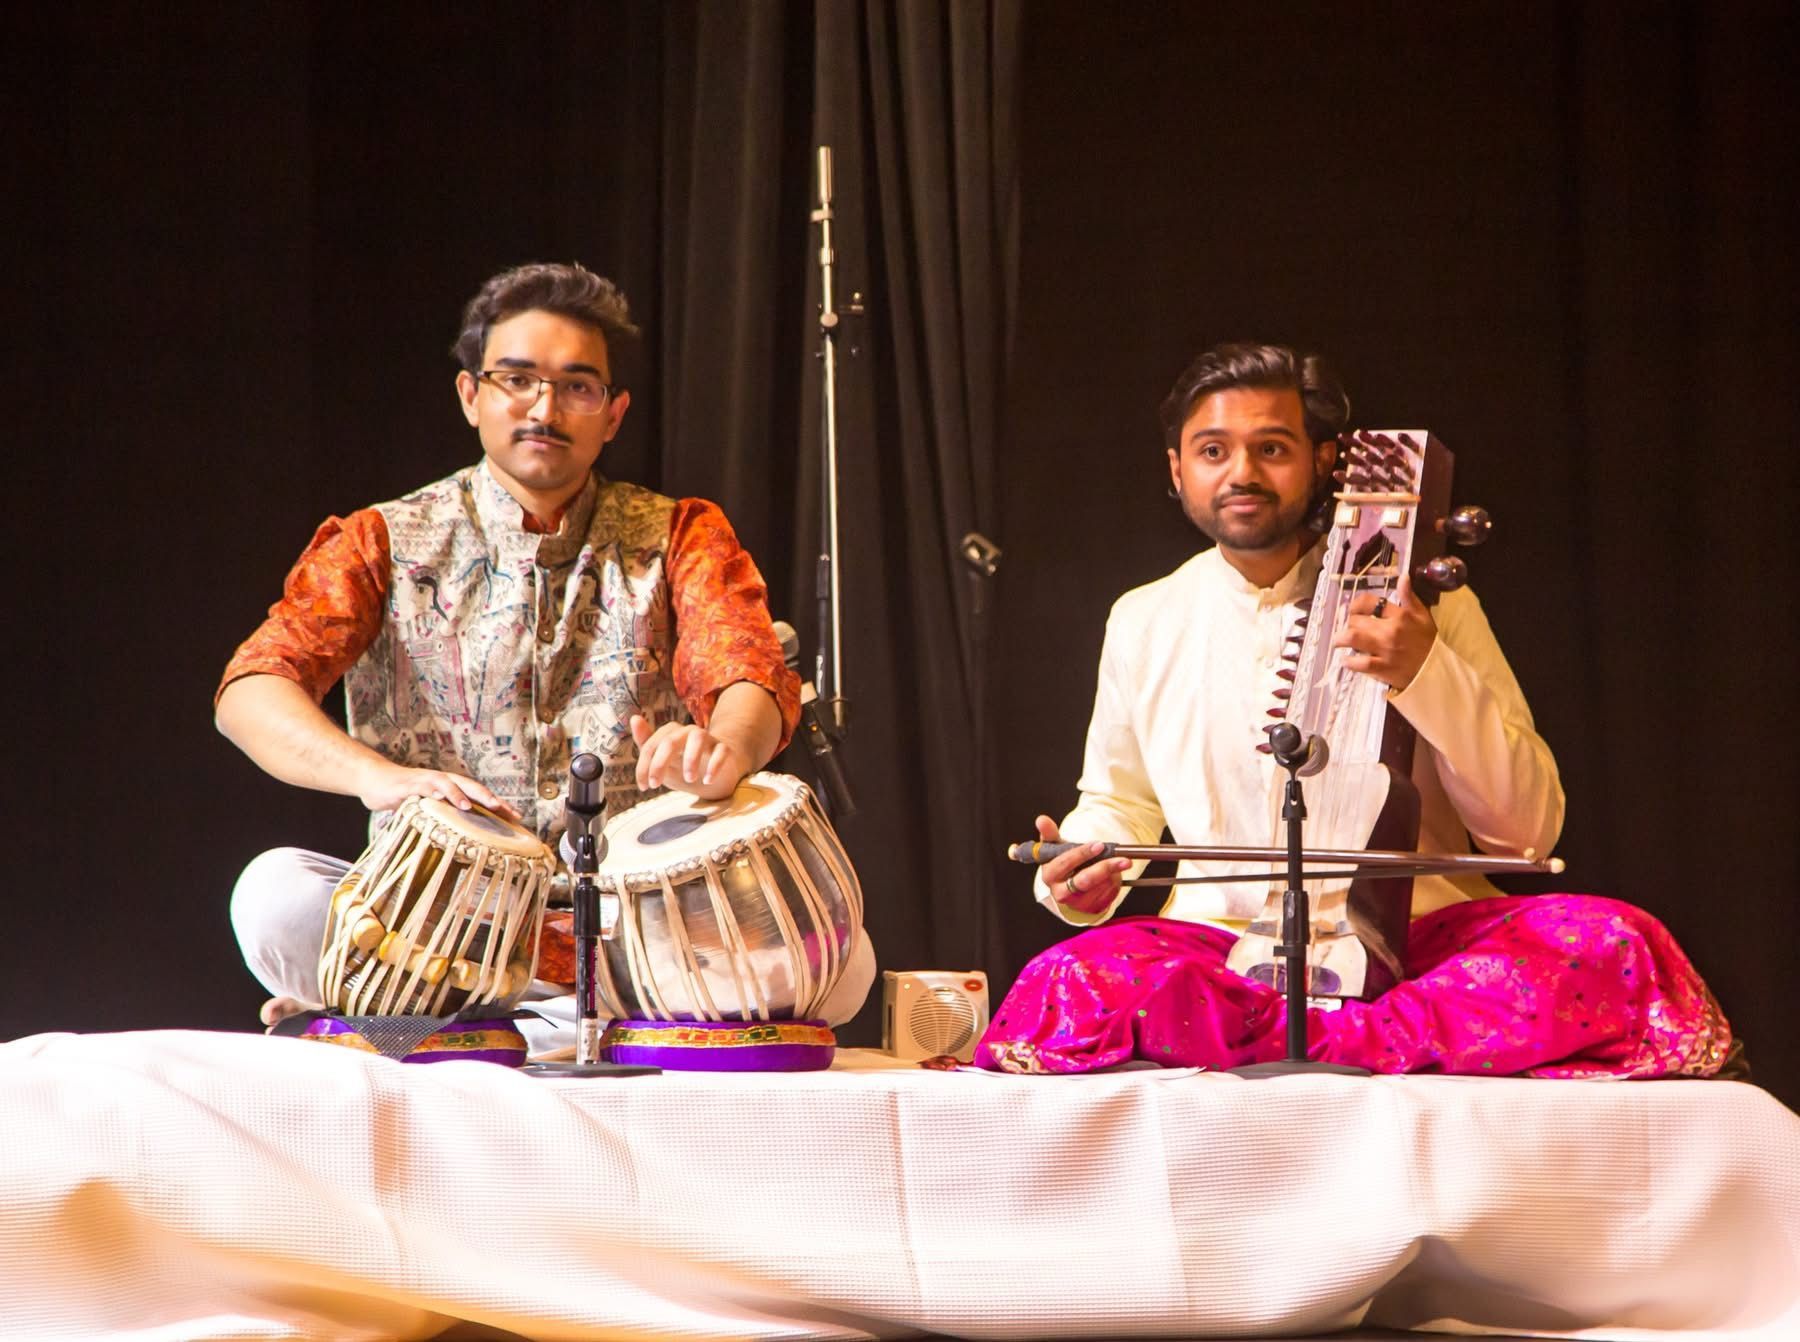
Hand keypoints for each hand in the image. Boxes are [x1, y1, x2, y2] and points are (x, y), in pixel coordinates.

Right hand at [356, 761, 520, 820]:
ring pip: (453, 783)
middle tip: (510, 812)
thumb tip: (460, 840)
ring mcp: (428, 780)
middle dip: (491, 799)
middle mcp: (443, 781)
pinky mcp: (411, 784)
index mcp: (450, 789)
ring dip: (467, 794)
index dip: (497, 806)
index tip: (517, 819)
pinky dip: (439, 791)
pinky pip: (428, 786)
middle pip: (473, 787)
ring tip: (482, 806)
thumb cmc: (402, 796)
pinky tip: (445, 798)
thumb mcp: (425, 809)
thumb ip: (442, 818)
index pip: (478, 796)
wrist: (374, 780)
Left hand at [631, 715, 750, 799]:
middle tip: (656, 785)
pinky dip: (715, 765)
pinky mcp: (724, 749)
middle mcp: (687, 732)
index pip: (652, 745)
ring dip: (691, 758)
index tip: (643, 786)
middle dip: (660, 763)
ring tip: (689, 779)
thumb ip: (646, 743)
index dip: (644, 766)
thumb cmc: (682, 766)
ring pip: (698, 737)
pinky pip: (721, 751)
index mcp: (670, 734)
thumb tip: (634, 718)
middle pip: (671, 740)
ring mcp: (708, 740)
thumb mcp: (661, 762)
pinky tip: (708, 779)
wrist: (712, 776)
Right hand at [1034, 814, 1129, 914]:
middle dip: (1105, 868)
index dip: (1082, 854)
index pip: (1064, 863)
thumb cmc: (1063, 862)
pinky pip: (1108, 897)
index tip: (1098, 845)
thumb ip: (1049, 833)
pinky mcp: (1089, 909)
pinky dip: (1116, 883)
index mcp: (1050, 875)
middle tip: (1123, 859)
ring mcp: (1076, 903)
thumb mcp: (1056, 847)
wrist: (1069, 886)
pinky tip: (1116, 875)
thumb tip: (1041, 820)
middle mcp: (1060, 892)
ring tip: (1121, 863)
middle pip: (1084, 880)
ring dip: (1114, 875)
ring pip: (1100, 888)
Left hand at [1331, 569, 1436, 690]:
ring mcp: (1385, 650)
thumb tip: (1403, 577)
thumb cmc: (1428, 641)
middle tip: (1348, 627)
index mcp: (1400, 616)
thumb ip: (1410, 596)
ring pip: (1353, 638)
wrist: (1436, 668)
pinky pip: (1360, 663)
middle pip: (1357, 621)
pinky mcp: (1383, 668)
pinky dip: (1349, 662)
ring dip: (1340, 639)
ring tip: (1338, 641)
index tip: (1353, 610)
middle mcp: (1390, 631)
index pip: (1369, 602)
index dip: (1356, 604)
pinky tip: (1346, 660)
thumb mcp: (1422, 615)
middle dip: (1349, 623)